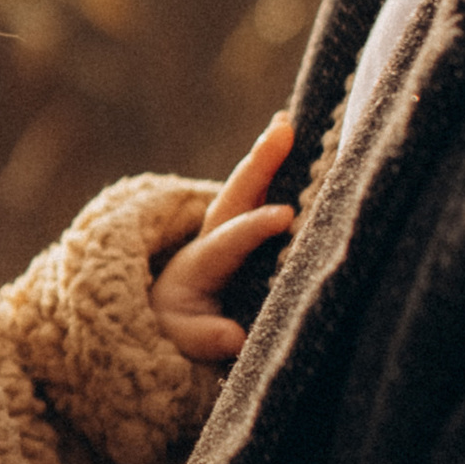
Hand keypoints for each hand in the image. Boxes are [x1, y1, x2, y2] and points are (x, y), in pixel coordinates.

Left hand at [147, 116, 296, 364]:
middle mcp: (212, 237)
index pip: (228, 240)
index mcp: (200, 265)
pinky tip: (299, 145)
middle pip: (234, 196)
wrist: (165, 320)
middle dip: (258, 163)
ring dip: (267, 157)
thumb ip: (203, 338)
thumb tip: (234, 336)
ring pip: (246, 189)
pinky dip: (276, 171)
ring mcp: (226, 229)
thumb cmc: (178, 331)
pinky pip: (260, 195)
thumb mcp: (182, 341)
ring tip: (285, 122)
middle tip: (283, 128)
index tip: (285, 215)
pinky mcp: (241, 231)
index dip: (253, 227)